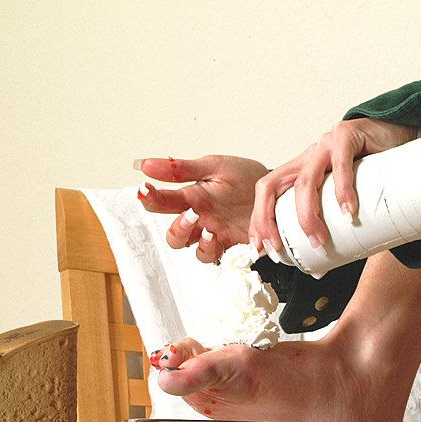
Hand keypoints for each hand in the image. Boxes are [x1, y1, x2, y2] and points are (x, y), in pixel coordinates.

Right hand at [134, 155, 268, 262]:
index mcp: (191, 198)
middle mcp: (200, 220)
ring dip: (197, 243)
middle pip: (174, 235)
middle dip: (176, 229)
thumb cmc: (244, 178)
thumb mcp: (212, 166)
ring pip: (193, 249)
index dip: (150, 198)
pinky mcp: (232, 245)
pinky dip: (215, 250)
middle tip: (189, 215)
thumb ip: (180, 169)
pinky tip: (219, 238)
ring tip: (207, 230)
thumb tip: (145, 164)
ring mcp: (215, 234)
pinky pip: (217, 257)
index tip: (144, 190)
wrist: (275, 191)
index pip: (162, 202)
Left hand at [252, 118, 418, 253]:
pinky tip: (349, 211)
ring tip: (319, 240)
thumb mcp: (344, 201)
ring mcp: (325, 145)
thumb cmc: (375, 172)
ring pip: (305, 181)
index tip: (260, 247)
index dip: (259, 219)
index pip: (267, 192)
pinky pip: (341, 164)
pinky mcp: (347, 135)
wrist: (404, 138)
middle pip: (273, 186)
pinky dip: (344, 191)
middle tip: (279, 248)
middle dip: (268, 220)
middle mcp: (308, 157)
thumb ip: (332, 227)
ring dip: (308, 215)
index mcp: (302, 170)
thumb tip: (322, 270)